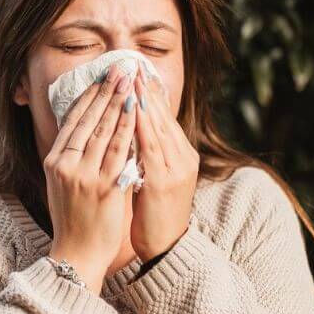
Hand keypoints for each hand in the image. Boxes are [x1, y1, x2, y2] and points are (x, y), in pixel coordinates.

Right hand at [43, 63, 139, 290]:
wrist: (77, 254)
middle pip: (88, 119)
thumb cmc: (74, 219)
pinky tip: (136, 111)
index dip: (88, 95)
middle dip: (106, 90)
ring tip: (130, 80)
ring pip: (104, 130)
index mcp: (55, 161)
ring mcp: (84, 175)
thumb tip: (85, 130)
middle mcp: (66, 164)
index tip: (101, 76)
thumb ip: (73, 157)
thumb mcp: (63, 184)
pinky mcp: (103, 187)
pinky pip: (119, 151)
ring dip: (119, 101)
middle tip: (120, 68)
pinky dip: (128, 128)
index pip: (72, 120)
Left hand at [129, 69, 198, 262]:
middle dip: (146, 90)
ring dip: (144, 101)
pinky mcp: (164, 181)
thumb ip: (148, 155)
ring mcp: (175, 169)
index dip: (151, 94)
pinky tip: (132, 110)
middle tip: (132, 64)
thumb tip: (131, 130)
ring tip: (132, 79)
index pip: (165, 118)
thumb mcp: (154, 179)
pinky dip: (142, 126)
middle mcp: (183, 158)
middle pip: (163, 117)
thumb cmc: (155, 215)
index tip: (137, 72)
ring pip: (158, 127)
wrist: (166, 249)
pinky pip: (151, 147)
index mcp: (181, 156)